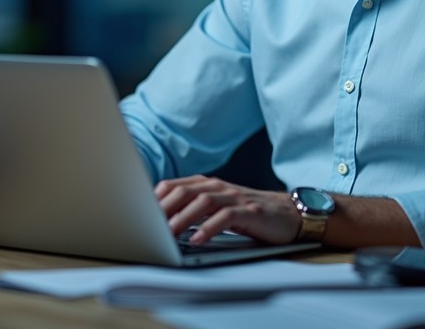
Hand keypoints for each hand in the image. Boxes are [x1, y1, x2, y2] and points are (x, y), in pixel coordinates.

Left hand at [154, 175, 300, 244]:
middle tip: (148, 227)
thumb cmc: (247, 213)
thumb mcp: (216, 208)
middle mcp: (219, 187)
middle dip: (164, 209)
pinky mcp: (250, 211)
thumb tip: (159, 223)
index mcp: (207, 184)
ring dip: (183, 219)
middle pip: (185, 191)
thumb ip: (192, 209)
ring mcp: (235, 197)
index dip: (154, 199)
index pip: (174, 186)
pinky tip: (199, 240)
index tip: (138, 215)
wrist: (286, 214)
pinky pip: (226, 217)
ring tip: (169, 235)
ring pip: (203, 202)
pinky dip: (210, 228)